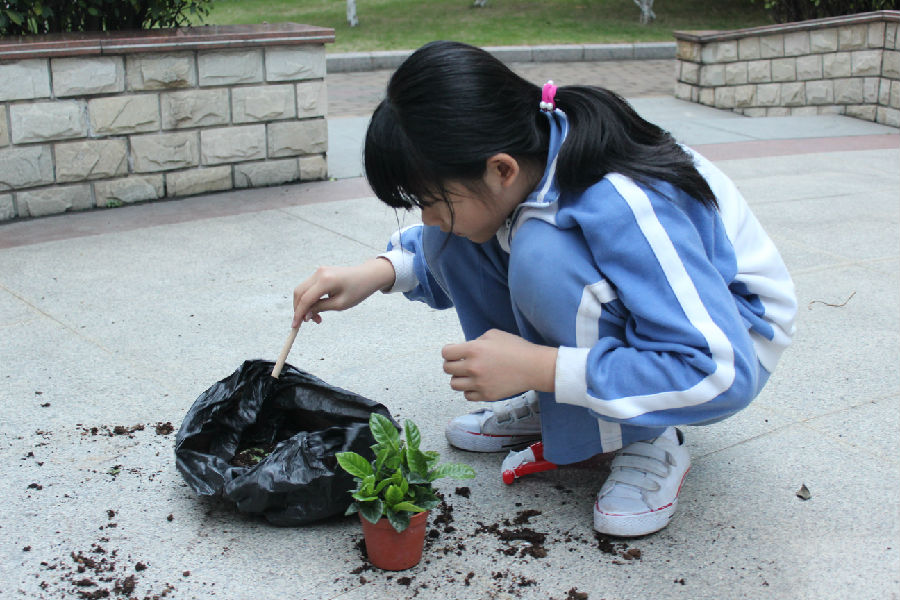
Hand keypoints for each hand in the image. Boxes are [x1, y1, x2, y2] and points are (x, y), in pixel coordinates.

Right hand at [292, 258, 395, 327]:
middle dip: (299, 309)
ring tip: (317, 316)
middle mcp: (319, 273)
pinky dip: (309, 298)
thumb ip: (321, 308)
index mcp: (325, 280)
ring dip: (304, 304)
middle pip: (299, 293)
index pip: (305, 299)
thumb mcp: (340, 304)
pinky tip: (318, 307)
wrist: (369, 275)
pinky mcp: (321, 273)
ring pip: (302, 290)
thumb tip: (305, 315)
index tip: (295, 326)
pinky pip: (309, 287)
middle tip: (309, 322)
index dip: (298, 314)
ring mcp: (319, 271)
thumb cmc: (358, 290)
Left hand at [441, 329, 557, 401]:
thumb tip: (466, 349)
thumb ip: (476, 341)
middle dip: (452, 365)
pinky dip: (469, 390)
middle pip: (447, 369)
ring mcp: (479, 383)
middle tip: (461, 364)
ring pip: (454, 384)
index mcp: (473, 349)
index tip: (454, 353)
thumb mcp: (493, 334)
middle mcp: (473, 367)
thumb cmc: (516, 348)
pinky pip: (467, 396)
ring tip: (469, 375)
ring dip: (459, 378)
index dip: (449, 352)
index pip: (446, 353)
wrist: (534, 367)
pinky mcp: (486, 395)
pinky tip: (477, 384)